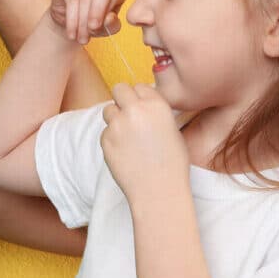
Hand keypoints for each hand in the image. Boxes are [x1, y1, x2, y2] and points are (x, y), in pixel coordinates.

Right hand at [49, 0, 126, 43]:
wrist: (70, 22)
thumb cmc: (94, 21)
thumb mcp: (106, 25)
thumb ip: (112, 24)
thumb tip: (109, 18)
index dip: (107, 10)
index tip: (99, 27)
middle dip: (96, 11)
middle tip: (92, 29)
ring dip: (83, 21)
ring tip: (82, 38)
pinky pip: (71, 1)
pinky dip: (72, 20)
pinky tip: (72, 33)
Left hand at [101, 84, 189, 202]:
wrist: (159, 190)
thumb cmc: (172, 164)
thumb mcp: (173, 130)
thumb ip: (156, 113)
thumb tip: (144, 107)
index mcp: (156, 105)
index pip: (140, 87)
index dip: (140, 97)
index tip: (142, 108)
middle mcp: (135, 110)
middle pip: (119, 89)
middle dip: (122, 99)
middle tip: (127, 114)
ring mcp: (118, 124)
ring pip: (108, 110)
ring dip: (115, 119)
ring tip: (127, 137)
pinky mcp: (105, 140)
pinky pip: (105, 132)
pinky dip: (111, 140)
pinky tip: (124, 153)